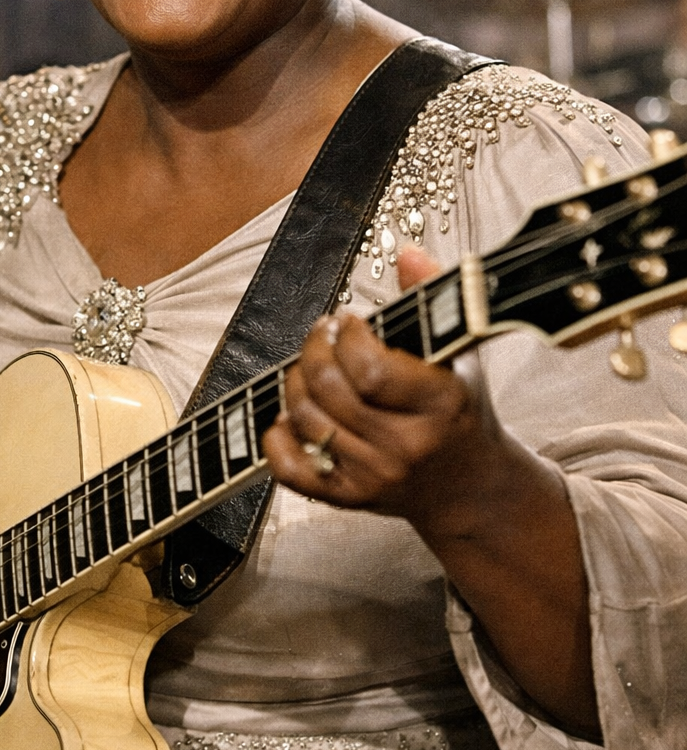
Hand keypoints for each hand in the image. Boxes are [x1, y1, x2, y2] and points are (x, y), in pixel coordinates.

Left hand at [264, 247, 496, 521]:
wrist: (470, 487)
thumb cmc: (461, 410)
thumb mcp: (459, 354)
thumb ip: (431, 298)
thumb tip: (406, 251)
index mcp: (440, 405)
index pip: (371, 370)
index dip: (348, 337)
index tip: (348, 320)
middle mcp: (407, 445)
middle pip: (330, 391)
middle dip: (314, 350)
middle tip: (322, 334)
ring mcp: (375, 476)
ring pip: (307, 421)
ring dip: (295, 383)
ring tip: (310, 367)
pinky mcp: (349, 498)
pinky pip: (292, 469)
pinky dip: (278, 437)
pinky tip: (289, 414)